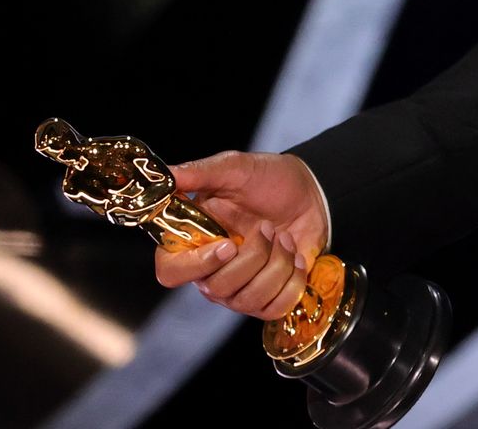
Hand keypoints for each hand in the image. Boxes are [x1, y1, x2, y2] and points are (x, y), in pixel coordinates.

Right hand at [152, 150, 330, 320]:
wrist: (311, 193)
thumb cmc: (268, 180)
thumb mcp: (233, 168)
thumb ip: (199, 172)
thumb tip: (166, 175)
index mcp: (191, 241)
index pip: (171, 272)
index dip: (198, 265)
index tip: (228, 245)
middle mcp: (208, 271)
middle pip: (217, 288)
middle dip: (254, 256)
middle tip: (268, 227)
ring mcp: (237, 289)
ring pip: (248, 299)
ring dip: (277, 264)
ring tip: (284, 238)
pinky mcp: (265, 299)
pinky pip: (275, 309)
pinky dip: (293, 281)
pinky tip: (295, 258)